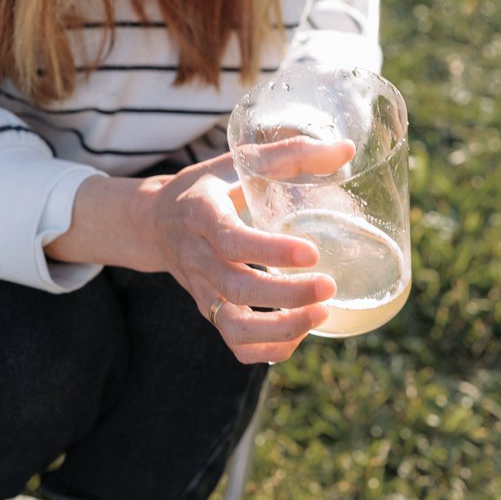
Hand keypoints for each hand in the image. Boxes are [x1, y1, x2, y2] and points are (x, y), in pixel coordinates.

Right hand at [144, 142, 354, 364]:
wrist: (155, 222)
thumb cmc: (207, 187)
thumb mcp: (237, 161)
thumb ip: (289, 153)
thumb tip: (345, 150)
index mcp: (202, 216)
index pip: (233, 241)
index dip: (272, 252)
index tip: (312, 253)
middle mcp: (197, 258)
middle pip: (237, 290)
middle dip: (287, 295)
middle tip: (329, 287)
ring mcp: (201, 291)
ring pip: (234, 328)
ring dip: (280, 330)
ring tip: (321, 313)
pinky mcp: (209, 312)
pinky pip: (236, 345)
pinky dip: (269, 349)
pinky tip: (300, 332)